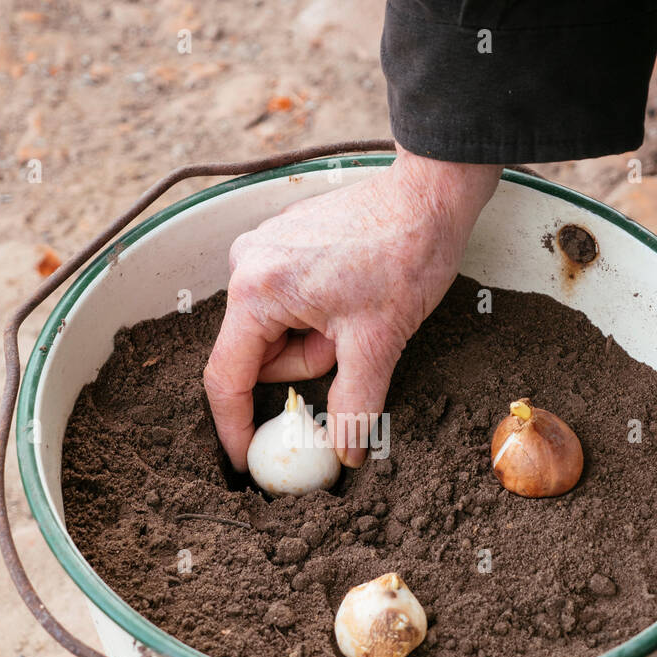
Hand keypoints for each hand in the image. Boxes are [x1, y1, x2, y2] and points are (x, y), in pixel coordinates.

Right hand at [204, 144, 501, 469]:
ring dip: (314, 339)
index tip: (247, 460)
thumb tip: (345, 454)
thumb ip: (354, 407)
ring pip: (275, 331)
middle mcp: (246, 265)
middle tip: (352, 346)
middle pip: (258, 355)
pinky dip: (316, 316)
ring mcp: (261, 249)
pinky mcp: (280, 242)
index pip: (227, 378)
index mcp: (256, 291)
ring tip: (357, 314)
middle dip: (306, 364)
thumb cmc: (405, 255)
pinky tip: (352, 296)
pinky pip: (285, 303)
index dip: (234, 427)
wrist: (429, 196)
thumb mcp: (379, 344)